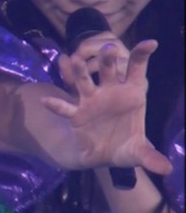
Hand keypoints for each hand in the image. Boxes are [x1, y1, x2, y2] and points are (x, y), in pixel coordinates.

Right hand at [41, 40, 172, 173]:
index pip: (137, 70)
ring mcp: (92, 100)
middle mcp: (111, 92)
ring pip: (85, 81)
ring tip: (72, 59)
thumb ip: (150, 157)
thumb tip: (167, 170)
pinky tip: (45, 101)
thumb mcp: (138, 152)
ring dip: (79, 71)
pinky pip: (65, 108)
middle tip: (107, 48)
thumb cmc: (125, 147)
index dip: (142, 56)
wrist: (103, 154)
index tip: (151, 43)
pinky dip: (56, 105)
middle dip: (107, 59)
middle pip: (109, 70)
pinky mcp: (76, 113)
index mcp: (133, 94)